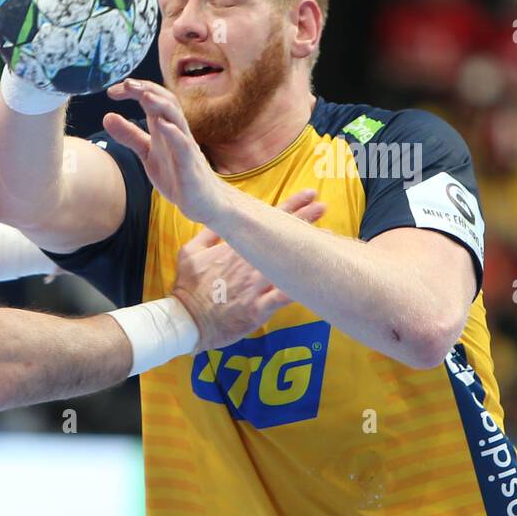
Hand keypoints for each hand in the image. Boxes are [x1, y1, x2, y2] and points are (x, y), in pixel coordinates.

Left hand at [102, 79, 226, 225]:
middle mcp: (177, 132)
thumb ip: (129, 136)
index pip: (152, 99)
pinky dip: (173, 133)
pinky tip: (161, 125)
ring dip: (160, 105)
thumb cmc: (177, 175)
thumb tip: (107, 116)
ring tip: (144, 95)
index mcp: (165, 128)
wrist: (203, 202)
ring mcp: (185, 147)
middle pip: (166, 102)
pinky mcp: (190, 165)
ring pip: (176, 118)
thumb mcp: (147, 154)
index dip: (134, 92)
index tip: (112, 91)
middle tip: (125, 84)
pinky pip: (183, 145)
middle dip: (146, 90)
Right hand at [171, 190, 324, 351]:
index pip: (265, 221)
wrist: (185, 321)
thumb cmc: (187, 288)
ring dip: (310, 251)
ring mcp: (254, 287)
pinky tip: (320, 280)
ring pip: (287, 265)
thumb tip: (220, 217)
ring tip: (331, 237)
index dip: (290, 205)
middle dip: (305, 220)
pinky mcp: (257, 309)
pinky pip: (284, 298)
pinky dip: (301, 289)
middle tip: (323, 206)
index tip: (308, 194)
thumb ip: (207, 234)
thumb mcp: (189, 253)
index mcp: (234, 247)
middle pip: (281, 238)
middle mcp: (248, 263)